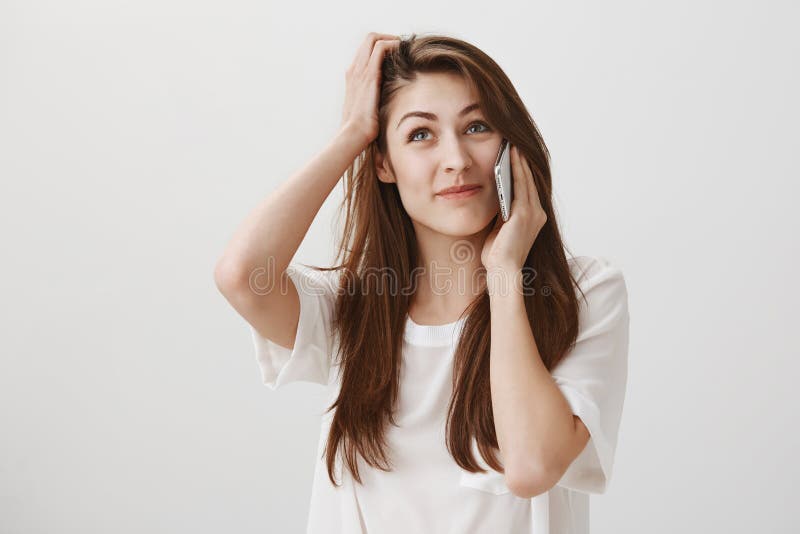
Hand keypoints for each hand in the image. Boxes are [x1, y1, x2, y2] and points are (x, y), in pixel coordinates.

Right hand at [340, 32, 400, 148]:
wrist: (353, 134)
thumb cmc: (362, 128)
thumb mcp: (369, 109)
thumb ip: (376, 99)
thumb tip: (392, 100)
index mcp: (353, 77)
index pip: (365, 51)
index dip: (381, 47)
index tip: (397, 53)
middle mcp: (354, 69)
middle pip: (369, 39)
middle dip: (387, 38)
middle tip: (403, 47)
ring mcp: (360, 71)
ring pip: (373, 38)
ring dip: (392, 39)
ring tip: (405, 47)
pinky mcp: (369, 75)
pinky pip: (380, 48)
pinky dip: (393, 44)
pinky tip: (404, 52)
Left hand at [480, 144, 547, 272]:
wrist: (502, 271)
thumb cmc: (497, 255)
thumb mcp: (500, 229)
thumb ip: (502, 213)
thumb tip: (496, 198)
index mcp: (534, 218)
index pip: (528, 189)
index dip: (522, 171)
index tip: (514, 155)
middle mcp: (538, 213)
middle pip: (530, 181)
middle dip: (521, 162)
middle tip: (512, 144)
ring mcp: (533, 213)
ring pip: (526, 180)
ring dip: (519, 162)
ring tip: (510, 146)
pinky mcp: (524, 213)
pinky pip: (520, 185)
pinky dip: (515, 170)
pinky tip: (508, 158)